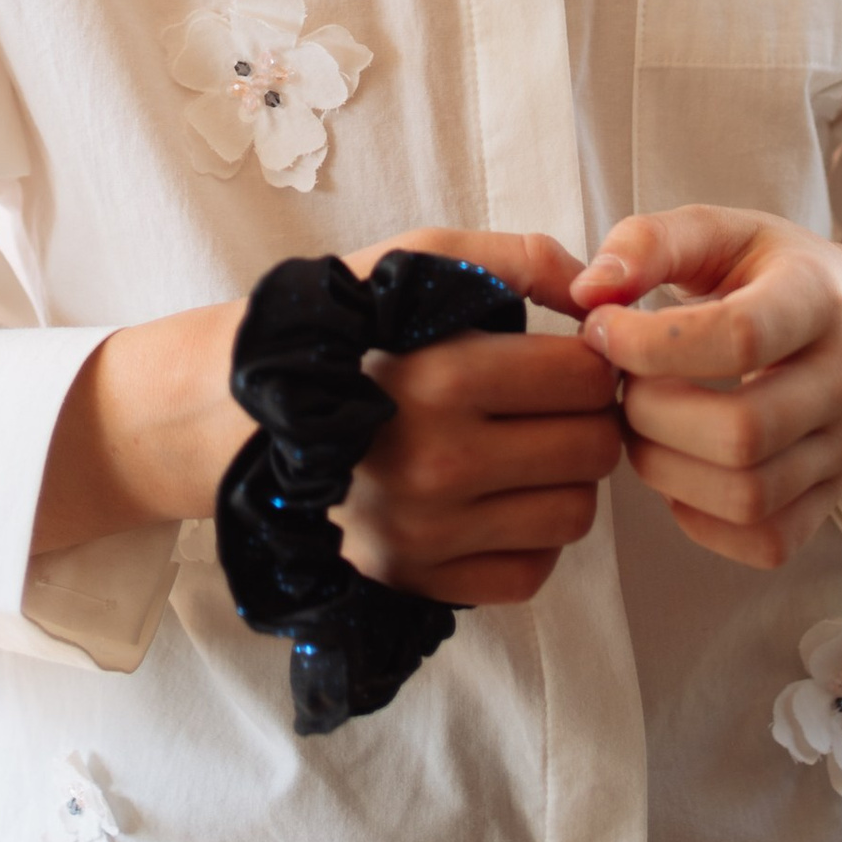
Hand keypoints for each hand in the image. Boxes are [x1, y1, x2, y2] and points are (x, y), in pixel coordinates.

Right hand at [33, 227, 620, 601]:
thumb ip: (516, 259)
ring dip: (563, 479)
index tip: (566, 351)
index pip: (585, 376)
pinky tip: (496, 497)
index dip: (588, 356)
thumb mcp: (414, 260)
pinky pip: (531, 573)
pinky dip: (528, 538)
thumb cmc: (342, 326)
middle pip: (593, 449)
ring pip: (574, 516)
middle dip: (587, 417)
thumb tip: (601, 290)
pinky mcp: (417, 581)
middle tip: (553, 401)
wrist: (241, 413)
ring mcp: (426, 535)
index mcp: (440, 379)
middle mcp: (436, 466)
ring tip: (524, 446)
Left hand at [570, 208, 841, 565]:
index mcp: (818, 298)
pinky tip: (678, 470)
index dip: (650, 344)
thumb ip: (648, 245)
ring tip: (641, 426)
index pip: (740, 339)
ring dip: (666, 471)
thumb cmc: (767, 273)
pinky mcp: (833, 496)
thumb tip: (587, 293)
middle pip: (744, 433)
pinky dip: (703, 520)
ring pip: (750, 496)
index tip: (601, 329)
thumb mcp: (717, 232)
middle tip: (621, 388)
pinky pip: (768, 541)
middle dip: (652, 416)